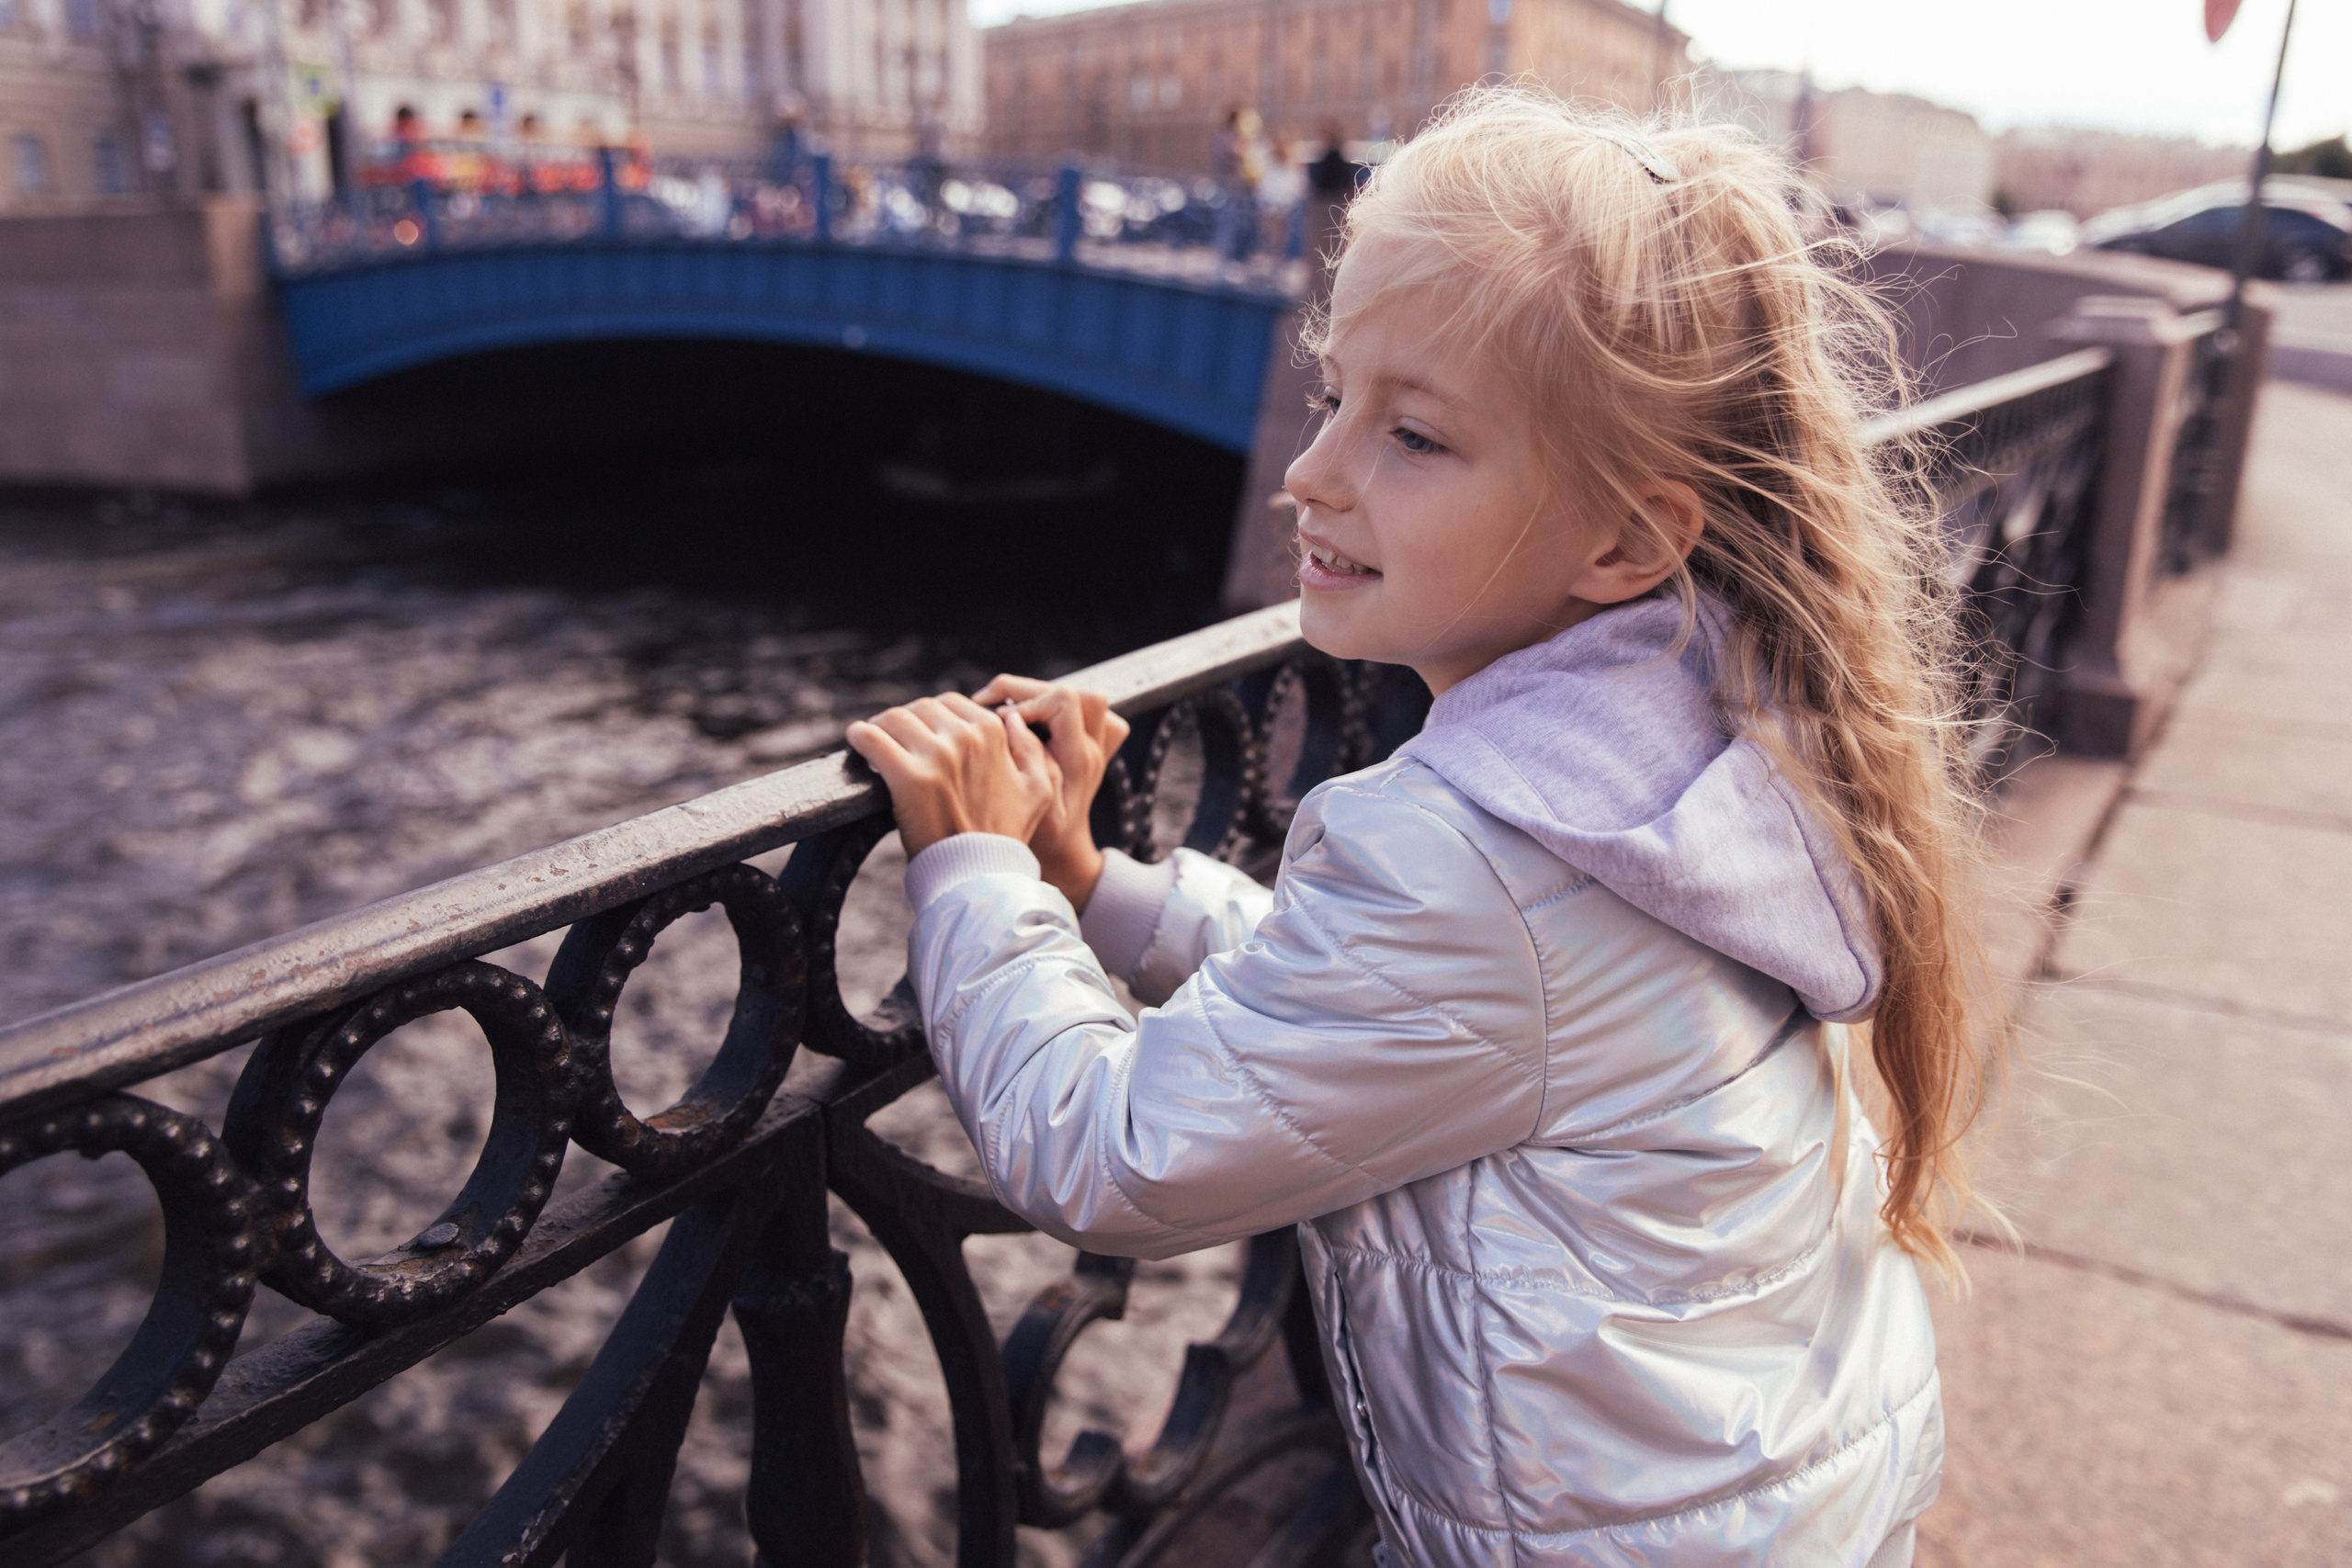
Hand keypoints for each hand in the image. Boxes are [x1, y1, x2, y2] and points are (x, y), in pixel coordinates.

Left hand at [845, 693, 1061, 860]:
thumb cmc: (1006, 834)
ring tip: (875, 742)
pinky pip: (871, 738)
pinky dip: (860, 736)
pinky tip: (858, 742)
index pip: (950, 703)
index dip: (932, 718)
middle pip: (920, 708)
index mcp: (993, 732)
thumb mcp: (1038, 789)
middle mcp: (965, 737)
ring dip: (881, 727)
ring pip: (894, 718)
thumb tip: (1013, 717)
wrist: (979, 873)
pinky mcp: (908, 777)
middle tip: (897, 742)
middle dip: (907, 722)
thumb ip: (1030, 748)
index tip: (921, 735)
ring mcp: (936, 755)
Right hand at [972, 674, 1130, 911]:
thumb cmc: (1040, 839)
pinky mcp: (1090, 749)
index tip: (999, 720)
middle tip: (995, 708)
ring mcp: (1096, 749)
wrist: (1064, 860)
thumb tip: (1009, 717)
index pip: (1064, 701)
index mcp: (1078, 759)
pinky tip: (1028, 724)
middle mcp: (1092, 750)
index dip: (1028, 702)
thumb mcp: (1027, 802)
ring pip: (1082, 699)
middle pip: (1075, 691)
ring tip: (1008, 711)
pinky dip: (1053, 711)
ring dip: (1043, 697)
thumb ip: (1022, 756)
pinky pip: (1083, 714)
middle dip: (1030, 692)